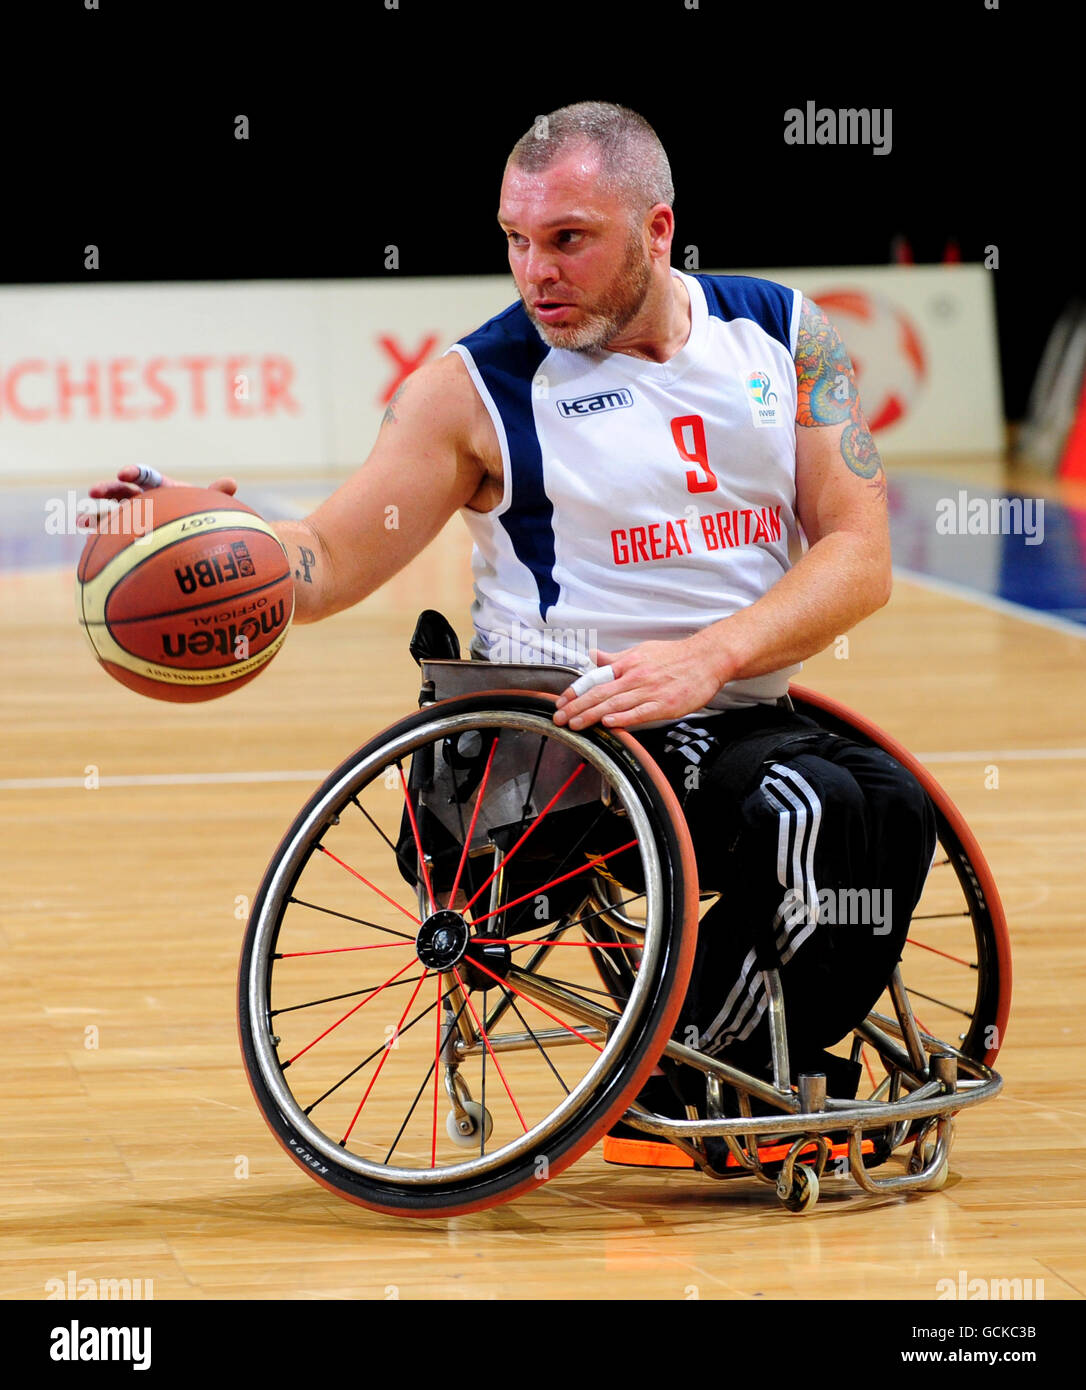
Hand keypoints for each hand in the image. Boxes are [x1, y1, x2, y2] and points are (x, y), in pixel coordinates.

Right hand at [79, 466, 237, 530]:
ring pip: (110, 513)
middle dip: (107, 490)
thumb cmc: (200, 517)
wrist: (195, 536)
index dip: (133, 472)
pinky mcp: (128, 536)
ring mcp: (132, 517)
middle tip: (94, 492)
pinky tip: (90, 544)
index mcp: (159, 487)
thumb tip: (232, 482)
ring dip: (94, 515)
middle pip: (120, 491)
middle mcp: (142, 499)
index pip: (144, 476)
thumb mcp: (208, 507)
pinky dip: (100, 538)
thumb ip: (216, 495)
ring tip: (81, 522)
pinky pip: (111, 536)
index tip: (124, 473)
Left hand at [553, 637, 727, 730]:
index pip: (595, 678)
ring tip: (575, 725)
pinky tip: (609, 724)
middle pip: (600, 694)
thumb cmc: (675, 656)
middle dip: (576, 707)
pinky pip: (640, 712)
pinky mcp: (664, 704)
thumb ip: (616, 658)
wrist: (707, 659)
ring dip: (592, 715)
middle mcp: (635, 677)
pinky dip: (623, 718)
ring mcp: (650, 691)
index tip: (560, 702)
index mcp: (628, 664)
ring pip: (615, 704)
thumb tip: (593, 655)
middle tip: (559, 718)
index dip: (575, 691)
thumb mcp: (641, 651)